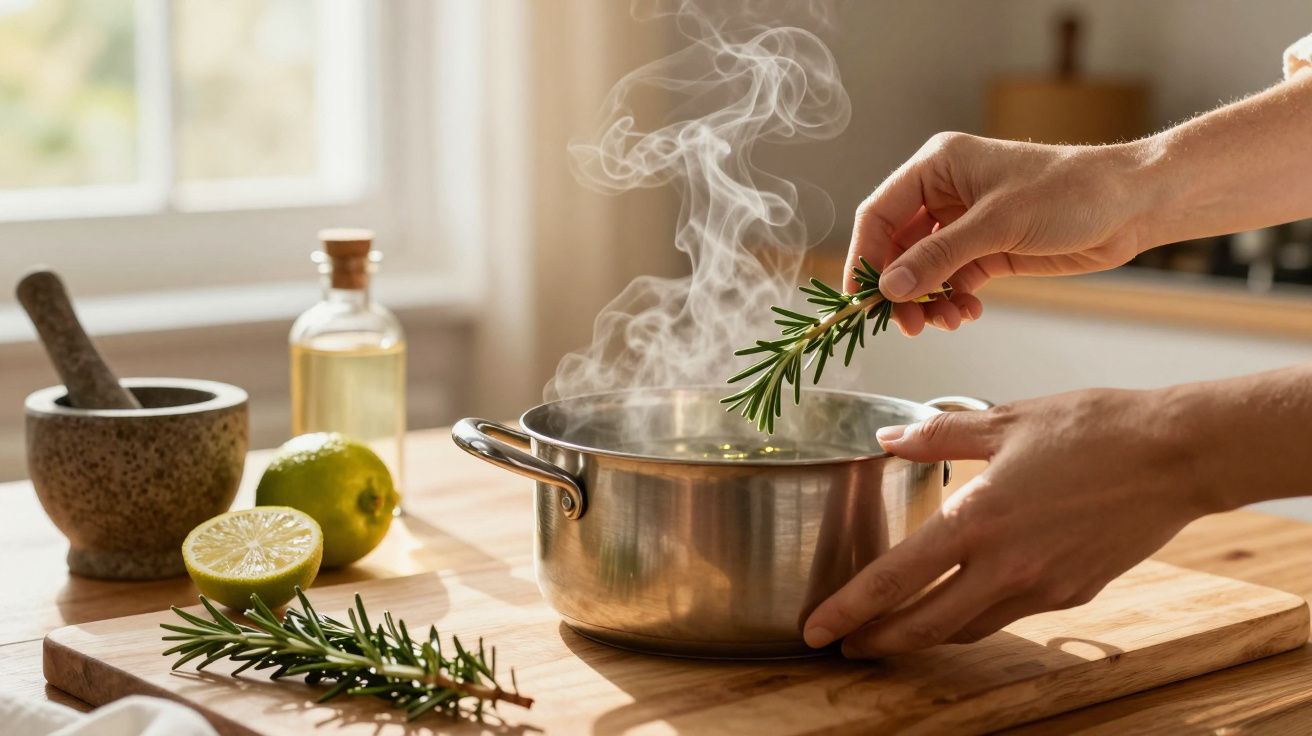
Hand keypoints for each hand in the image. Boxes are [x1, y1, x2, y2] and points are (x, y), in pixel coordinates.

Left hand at [802, 387, 1218, 657]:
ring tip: (895, 631)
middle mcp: (1005, 565)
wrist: (1179, 455)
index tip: (816, 630)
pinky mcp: (1074, 594)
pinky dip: (975, 616)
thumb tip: (889, 438)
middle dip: (878, 641)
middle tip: (846, 647)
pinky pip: (1009, 614)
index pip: (893, 579)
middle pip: (924, 625)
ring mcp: (1042, 587)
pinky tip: (964, 602)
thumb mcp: (1006, 419)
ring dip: (925, 635)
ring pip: (967, 628)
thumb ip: (940, 435)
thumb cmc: (1094, 428)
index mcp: (978, 519)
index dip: (847, 610)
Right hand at [846, 133, 1150, 334]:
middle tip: (907, 324)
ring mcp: (966, 224)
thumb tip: (890, 288)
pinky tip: (967, 313)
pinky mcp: (988, 250)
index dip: (865, 257)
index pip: (880, 214)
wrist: (1133, 205)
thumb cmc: (1070, 192)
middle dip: (901, 288)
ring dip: (928, 301)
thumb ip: (938, 258)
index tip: (862, 298)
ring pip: (924, 271)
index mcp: (937, 167)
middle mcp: (945, 194)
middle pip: (898, 248)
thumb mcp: (997, 224)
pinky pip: (953, 282)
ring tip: (945, 323)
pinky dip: (953, 302)